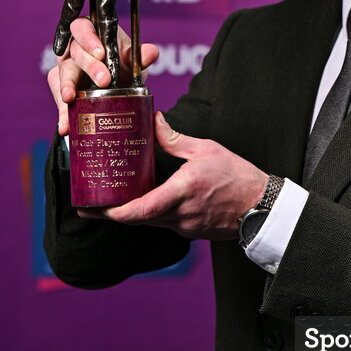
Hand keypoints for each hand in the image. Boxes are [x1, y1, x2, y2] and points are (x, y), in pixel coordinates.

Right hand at [47, 18, 158, 135]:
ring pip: (62, 75)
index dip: (89, 39)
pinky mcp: (62, 90)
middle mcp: (73, 49)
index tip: (101, 53)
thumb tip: (151, 52)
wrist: (118, 85)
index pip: (82, 28)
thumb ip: (140, 55)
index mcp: (90, 34)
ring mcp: (66, 69)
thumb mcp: (132, 60)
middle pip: (75, 53)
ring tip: (69, 99)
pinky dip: (63, 113)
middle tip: (104, 81)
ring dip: (67, 88)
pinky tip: (65, 125)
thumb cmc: (121, 64)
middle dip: (89, 67)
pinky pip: (60, 100)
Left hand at [78, 113, 268, 239]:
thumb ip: (174, 139)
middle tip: (89, 204)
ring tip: (111, 201)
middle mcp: (181, 214)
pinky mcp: (190, 231)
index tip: (96, 207)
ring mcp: (185, 226)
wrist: (261, 205)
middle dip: (111, 213)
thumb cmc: (237, 176)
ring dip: (130, 214)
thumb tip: (153, 120)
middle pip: (137, 220)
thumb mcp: (206, 149)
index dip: (114, 213)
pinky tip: (142, 203)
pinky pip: (163, 223)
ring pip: (149, 222)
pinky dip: (149, 215)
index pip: (141, 210)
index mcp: (182, 192)